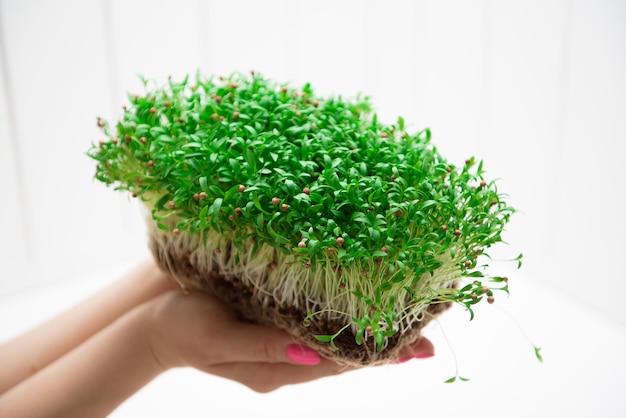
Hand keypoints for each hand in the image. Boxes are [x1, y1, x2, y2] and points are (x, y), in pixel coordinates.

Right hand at [147, 290, 434, 392]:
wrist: (150, 325)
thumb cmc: (180, 327)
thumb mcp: (219, 338)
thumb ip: (266, 347)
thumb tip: (315, 352)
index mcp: (275, 368)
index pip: (340, 364)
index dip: (380, 353)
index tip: (419, 346)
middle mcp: (285, 362)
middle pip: (348, 357)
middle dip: (388, 345)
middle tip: (430, 333)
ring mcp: (281, 347)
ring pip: (337, 345)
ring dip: (372, 333)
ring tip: (410, 322)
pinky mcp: (274, 329)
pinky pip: (319, 332)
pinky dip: (345, 323)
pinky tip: (361, 310)